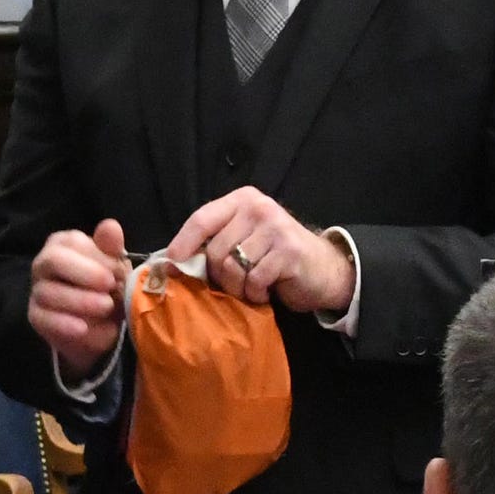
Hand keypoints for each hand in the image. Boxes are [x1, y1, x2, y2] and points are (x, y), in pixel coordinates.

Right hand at [28, 218, 128, 377]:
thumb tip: (111, 226)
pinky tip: (83, 328)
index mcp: (63, 244)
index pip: (72, 241)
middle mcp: (44, 264)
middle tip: (110, 285)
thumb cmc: (106, 288)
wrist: (99, 326)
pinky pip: (44, 319)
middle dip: (84, 272)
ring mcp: (37, 290)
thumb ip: (111, 248)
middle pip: (53, 260)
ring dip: (80, 300)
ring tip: (106, 307)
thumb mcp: (114, 268)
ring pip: (48, 292)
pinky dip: (65, 324)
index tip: (118, 270)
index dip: (97, 255)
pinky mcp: (36, 317)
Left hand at [169, 188, 353, 314]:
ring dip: (238, 287)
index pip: (202, 219)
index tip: (171, 264)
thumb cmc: (275, 256)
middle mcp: (258, 208)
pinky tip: (265, 291)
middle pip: (214, 250)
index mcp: (242, 199)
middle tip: (234, 284)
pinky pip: (253, 280)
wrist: (324, 269)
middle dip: (218, 276)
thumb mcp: (244, 238)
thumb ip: (215, 241)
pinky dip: (255, 294)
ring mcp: (275, 228)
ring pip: (231, 267)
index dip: (183, 243)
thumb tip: (172, 262)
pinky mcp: (288, 252)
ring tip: (251, 287)